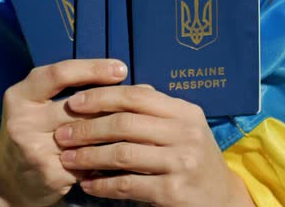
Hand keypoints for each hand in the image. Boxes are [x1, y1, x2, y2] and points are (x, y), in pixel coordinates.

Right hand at [0, 59, 127, 206]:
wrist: (10, 180)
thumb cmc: (35, 132)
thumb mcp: (38, 105)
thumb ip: (70, 90)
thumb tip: (127, 79)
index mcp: (20, 95)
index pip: (59, 74)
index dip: (93, 68)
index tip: (121, 69)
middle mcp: (22, 120)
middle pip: (79, 105)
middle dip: (114, 101)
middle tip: (142, 97)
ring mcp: (34, 148)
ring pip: (87, 133)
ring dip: (116, 128)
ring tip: (140, 121)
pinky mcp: (49, 173)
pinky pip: (89, 160)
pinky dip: (109, 154)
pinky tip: (127, 149)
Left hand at [54, 86, 253, 206]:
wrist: (221, 197)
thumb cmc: (192, 156)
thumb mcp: (182, 126)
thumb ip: (153, 109)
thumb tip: (112, 89)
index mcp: (184, 112)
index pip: (136, 96)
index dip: (101, 97)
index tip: (74, 103)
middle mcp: (185, 133)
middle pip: (125, 123)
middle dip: (88, 128)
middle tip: (63, 134)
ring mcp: (181, 163)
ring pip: (122, 154)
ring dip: (89, 157)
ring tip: (67, 159)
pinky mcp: (173, 192)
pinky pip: (127, 185)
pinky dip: (102, 185)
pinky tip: (86, 184)